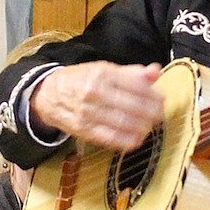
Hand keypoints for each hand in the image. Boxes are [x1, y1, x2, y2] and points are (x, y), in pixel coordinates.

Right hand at [30, 61, 163, 151]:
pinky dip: (127, 140)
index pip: (135, 85)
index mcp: (102, 73)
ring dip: (142, 127)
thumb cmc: (81, 80)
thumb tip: (155, 71)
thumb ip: (131, 72)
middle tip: (159, 115)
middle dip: (151, 113)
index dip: (153, 95)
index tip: (162, 99)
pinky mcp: (83, 130)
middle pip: (131, 105)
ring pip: (123, 123)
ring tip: (150, 126)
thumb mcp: (104, 69)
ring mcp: (88, 112)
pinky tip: (137, 139)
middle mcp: (94, 92)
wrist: (48, 94)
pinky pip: (109, 137)